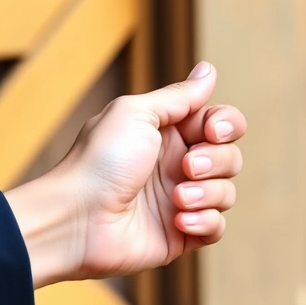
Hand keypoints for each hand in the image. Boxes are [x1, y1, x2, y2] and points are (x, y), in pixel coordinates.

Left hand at [4, 61, 243, 287]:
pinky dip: (205, 222)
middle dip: (215, 161)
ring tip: (177, 199)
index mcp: (168, 133)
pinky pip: (216, 227)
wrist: (75, 219)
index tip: (211, 131)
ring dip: (208, 193)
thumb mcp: (136, 114)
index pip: (221, 122)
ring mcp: (180, 201)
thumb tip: (208, 70)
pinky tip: (178, 220)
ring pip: (227, 192)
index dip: (226, 124)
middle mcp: (177, 165)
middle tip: (185, 167)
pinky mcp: (180, 234)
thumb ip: (179, 97)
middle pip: (230, 156)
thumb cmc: (99, 161)